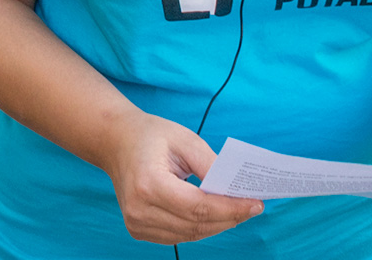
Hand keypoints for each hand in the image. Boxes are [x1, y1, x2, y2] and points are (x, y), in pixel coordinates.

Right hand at [101, 112, 262, 244]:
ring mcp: (137, 223)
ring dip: (218, 225)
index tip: (255, 203)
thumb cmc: (150, 136)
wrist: (115, 142)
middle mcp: (139, 210)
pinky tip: (217, 215)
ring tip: (240, 210)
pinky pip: (178, 235)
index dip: (230, 208)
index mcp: (148, 184)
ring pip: (190, 234)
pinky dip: (201, 227)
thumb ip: (210, 164)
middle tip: (253, 206)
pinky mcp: (139, 230)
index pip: (197, 206)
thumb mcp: (184, 139)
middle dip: (230, 217)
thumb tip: (236, 189)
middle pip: (196, 224)